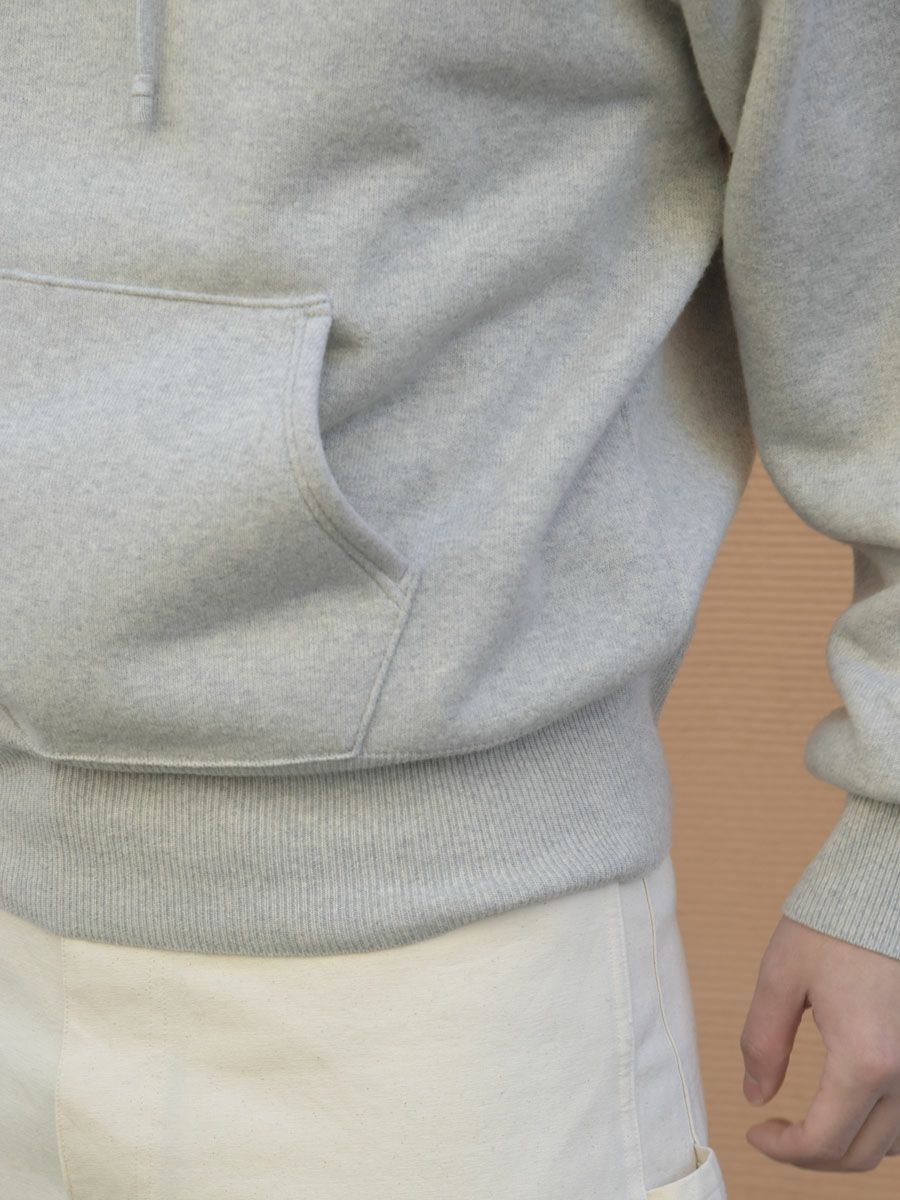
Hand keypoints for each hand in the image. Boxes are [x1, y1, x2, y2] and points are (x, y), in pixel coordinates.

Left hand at [740, 914, 899, 1172]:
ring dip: (851, 1142)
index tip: (756, 1132)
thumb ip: (764, 1042)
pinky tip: (850, 1099)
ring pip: (893, 1142)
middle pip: (861, 1154)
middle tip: (776, 1131)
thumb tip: (755, 1096)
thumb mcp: (782, 977)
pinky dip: (882, 1123)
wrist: (886, 889)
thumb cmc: (834, 924)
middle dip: (812, 1153)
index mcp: (865, 1059)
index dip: (783, 1150)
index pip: (824, 1141)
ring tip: (810, 1118)